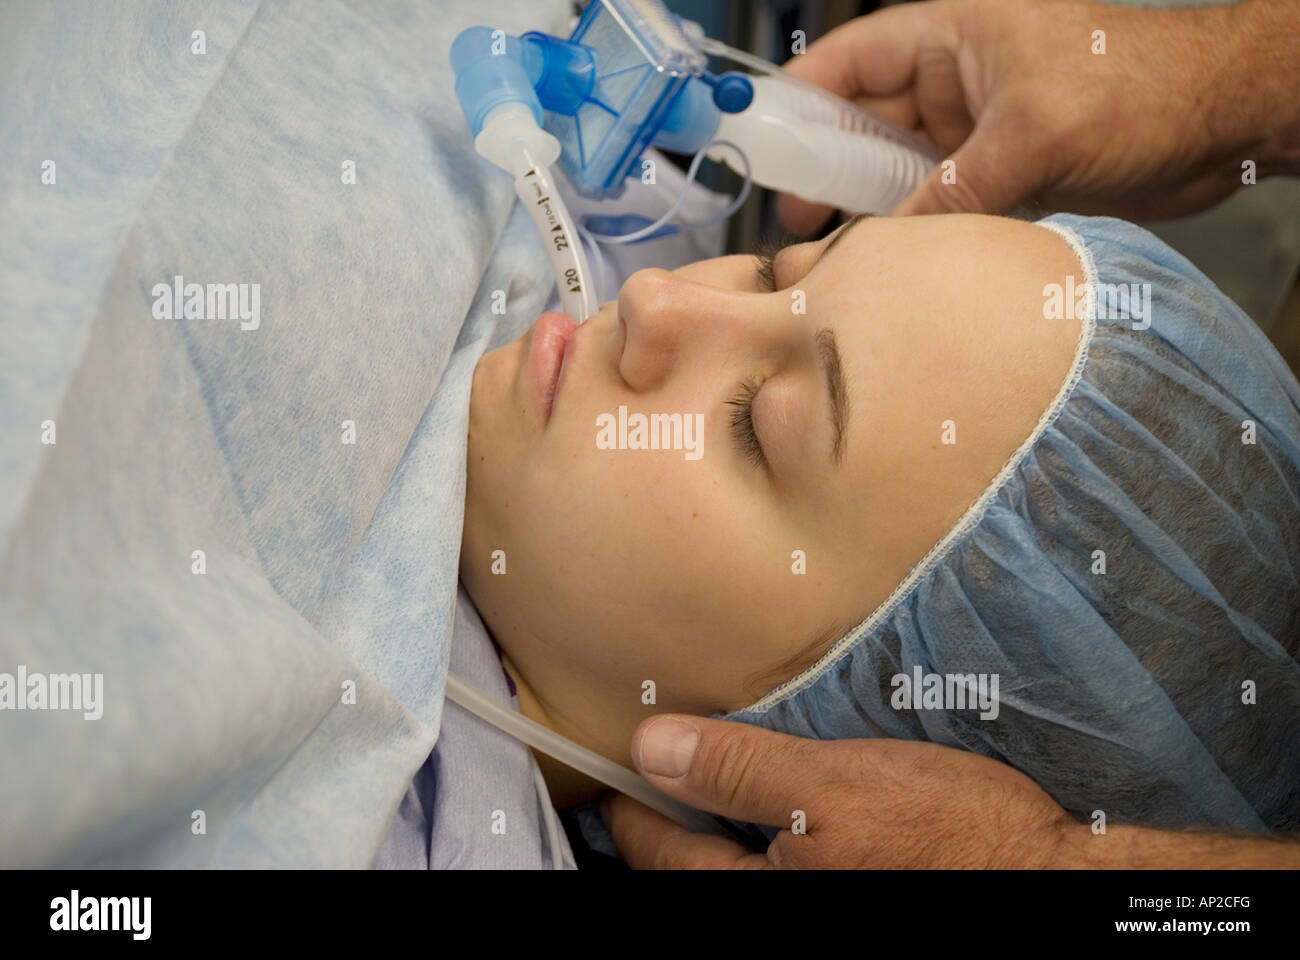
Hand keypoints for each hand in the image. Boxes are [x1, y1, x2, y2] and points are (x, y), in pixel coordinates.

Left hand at [600, 714, 1073, 868]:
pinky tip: (772, 803)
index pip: (663, 856)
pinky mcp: (856, 878)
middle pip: (695, 870)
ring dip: (715, 826)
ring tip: (696, 786)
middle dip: (665, 826)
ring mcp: (821, 893)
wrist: (1045, 874)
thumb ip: (738, 770)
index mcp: (760, 895)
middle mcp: (783, 906)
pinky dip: (761, 833)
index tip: (609, 781)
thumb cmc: (947, 835)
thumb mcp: (831, 788)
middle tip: (641, 784)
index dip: (630, 811)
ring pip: (740, 867)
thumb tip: (651, 749)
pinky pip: (784, 863)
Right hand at [777, 0, 1256, 229]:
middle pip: (865, 121)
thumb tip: (887, 243)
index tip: (760, 144)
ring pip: (900, 170)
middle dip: (827, 168)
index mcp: (954, 36)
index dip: (800, 99)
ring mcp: (978, 130)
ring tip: (831, 251)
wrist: (1223, 124)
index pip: (852, 59)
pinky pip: (940, 204)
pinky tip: (891, 262)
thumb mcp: (1032, 136)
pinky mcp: (1003, 174)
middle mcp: (958, 80)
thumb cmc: (1145, 88)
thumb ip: (953, 191)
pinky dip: (916, 231)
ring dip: (871, 208)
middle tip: (793, 219)